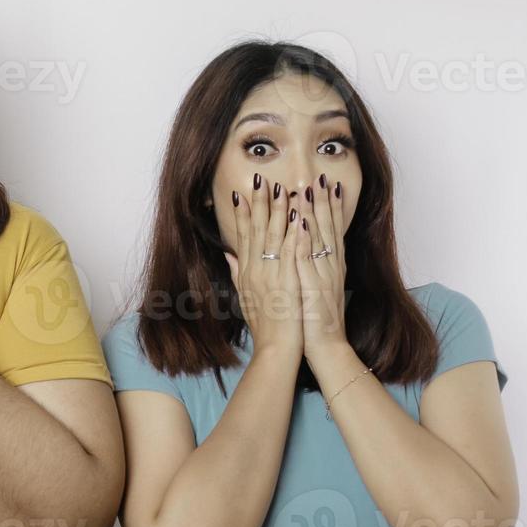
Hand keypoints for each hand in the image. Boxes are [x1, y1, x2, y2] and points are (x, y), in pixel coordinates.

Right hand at [223, 174, 304, 359]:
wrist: (275, 347)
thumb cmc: (264, 325)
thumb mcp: (245, 297)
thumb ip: (236, 272)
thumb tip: (227, 254)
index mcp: (246, 272)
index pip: (243, 236)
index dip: (242, 214)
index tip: (242, 194)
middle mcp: (255, 269)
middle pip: (255, 229)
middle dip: (258, 203)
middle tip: (260, 179)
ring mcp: (270, 273)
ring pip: (273, 235)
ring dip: (277, 209)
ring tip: (280, 187)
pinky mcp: (287, 279)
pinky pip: (291, 250)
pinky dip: (294, 231)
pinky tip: (298, 214)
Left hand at [298, 173, 348, 357]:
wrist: (324, 347)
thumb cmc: (313, 320)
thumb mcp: (309, 289)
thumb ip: (303, 269)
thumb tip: (297, 254)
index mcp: (328, 267)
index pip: (329, 231)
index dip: (327, 208)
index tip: (324, 185)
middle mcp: (330, 267)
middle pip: (327, 228)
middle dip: (323, 201)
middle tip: (320, 176)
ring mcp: (323, 276)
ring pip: (318, 238)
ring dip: (313, 213)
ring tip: (308, 189)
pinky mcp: (314, 287)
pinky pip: (308, 259)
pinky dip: (304, 240)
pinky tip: (300, 223)